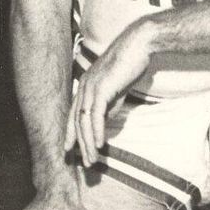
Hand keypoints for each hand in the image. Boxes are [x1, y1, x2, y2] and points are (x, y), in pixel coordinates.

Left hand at [69, 22, 155, 170]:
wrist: (138, 45)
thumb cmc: (129, 65)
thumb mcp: (117, 89)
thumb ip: (109, 104)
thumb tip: (105, 120)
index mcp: (85, 86)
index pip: (74, 114)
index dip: (71, 133)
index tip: (70, 150)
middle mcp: (83, 86)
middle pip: (77, 121)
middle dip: (80, 144)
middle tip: (84, 163)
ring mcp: (91, 86)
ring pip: (85, 121)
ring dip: (88, 142)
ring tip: (92, 160)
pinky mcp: (101, 88)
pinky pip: (96, 114)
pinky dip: (97, 131)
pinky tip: (100, 144)